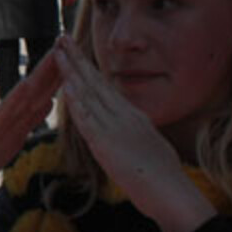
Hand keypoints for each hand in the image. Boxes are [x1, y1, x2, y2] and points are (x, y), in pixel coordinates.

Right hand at [0, 47, 62, 218]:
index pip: (42, 88)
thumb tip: (49, 101)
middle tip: (67, 39)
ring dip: (40, 71)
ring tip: (54, 53)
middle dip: (52, 62)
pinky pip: (6, 110)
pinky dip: (18, 97)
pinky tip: (28, 85)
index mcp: (18, 111)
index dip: (58, 71)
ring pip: (24, 90)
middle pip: (35, 82)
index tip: (74, 53)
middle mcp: (9, 108)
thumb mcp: (16, 135)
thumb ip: (31, 118)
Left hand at [53, 40, 213, 231]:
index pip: (106, 86)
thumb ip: (136, 132)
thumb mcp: (150, 144)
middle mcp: (125, 116)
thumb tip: (130, 125)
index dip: (88, 68)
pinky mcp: (107, 144)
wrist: (172, 193)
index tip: (76, 52)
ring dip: (71, 72)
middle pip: (96, 81)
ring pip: (89, 94)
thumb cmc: (164, 177)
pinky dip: (76, 101)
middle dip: (77, 59)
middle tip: (62, 38)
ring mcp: (116, 128)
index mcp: (135, 116)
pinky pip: (88, 118)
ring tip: (58, 52)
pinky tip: (66, 87)